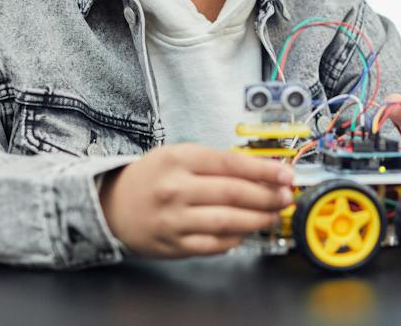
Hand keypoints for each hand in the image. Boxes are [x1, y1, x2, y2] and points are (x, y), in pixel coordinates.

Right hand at [98, 144, 293, 257]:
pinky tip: (246, 231)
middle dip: (268, 196)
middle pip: (234, 193)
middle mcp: (176, 189)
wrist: (113, 205)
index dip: (265, 171)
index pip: (232, 164)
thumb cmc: (154, 176)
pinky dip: (236, 239)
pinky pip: (214, 245)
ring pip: (227, 221)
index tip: (287, 175)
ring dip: (258, 219)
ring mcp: (174, 219)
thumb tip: (263, 171)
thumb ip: (218, 162)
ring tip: (273, 215)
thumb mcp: (181, 156)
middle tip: (286, 197)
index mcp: (180, 159)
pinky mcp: (173, 245)